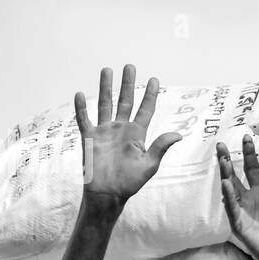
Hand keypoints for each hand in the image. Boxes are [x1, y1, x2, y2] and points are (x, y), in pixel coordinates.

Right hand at [74, 65, 180, 201]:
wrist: (108, 193)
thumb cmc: (130, 182)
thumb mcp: (149, 165)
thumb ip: (160, 147)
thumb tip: (178, 135)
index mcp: (137, 135)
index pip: (145, 110)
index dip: (150, 95)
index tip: (154, 79)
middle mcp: (121, 129)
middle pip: (125, 101)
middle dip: (127, 84)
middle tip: (130, 66)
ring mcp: (104, 132)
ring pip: (105, 104)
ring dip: (105, 88)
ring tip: (107, 70)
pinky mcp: (89, 138)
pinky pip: (84, 119)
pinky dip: (81, 108)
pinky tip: (80, 94)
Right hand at [218, 134, 258, 259]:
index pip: (252, 170)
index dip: (249, 154)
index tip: (246, 138)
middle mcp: (250, 200)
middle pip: (235, 176)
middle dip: (227, 160)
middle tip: (220, 144)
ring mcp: (243, 210)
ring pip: (230, 188)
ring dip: (226, 174)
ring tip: (223, 159)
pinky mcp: (239, 223)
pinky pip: (232, 207)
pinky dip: (228, 195)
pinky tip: (225, 183)